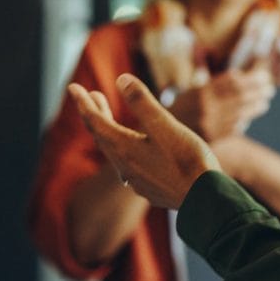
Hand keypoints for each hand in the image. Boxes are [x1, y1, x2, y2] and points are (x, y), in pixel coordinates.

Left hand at [70, 75, 222, 210]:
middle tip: (91, 96)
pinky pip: (128, 166)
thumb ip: (142, 102)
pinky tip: (134, 151)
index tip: (73, 87)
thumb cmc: (188, 161)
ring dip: (109, 132)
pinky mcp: (150, 189)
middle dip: (95, 114)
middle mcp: (126, 166)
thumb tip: (121, 80)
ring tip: (111, 119)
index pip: (96, 121)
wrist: (206, 200)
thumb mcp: (165, 126)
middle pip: (102, 136)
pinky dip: (124, 149)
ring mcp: (137, 180)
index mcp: (125, 148)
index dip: (83, 103)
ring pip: (115, 152)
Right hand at [171, 69, 275, 142]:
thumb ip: (215, 86)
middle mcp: (206, 107)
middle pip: (240, 96)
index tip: (264, 76)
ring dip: (256, 106)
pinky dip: (243, 120)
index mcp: (201, 91)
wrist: (156, 132)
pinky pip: (234, 128)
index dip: (252, 78)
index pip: (234, 82)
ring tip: (265, 101)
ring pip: (240, 112)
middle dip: (258, 91)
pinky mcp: (211, 139)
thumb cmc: (179, 108)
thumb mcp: (192, 92)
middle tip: (269, 88)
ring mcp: (209, 124)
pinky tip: (249, 116)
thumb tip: (242, 78)